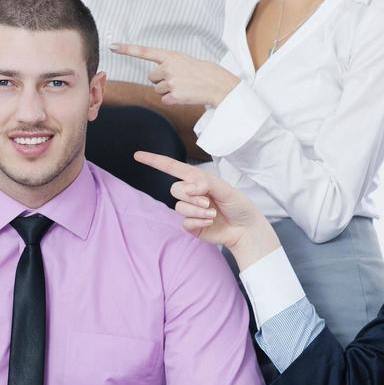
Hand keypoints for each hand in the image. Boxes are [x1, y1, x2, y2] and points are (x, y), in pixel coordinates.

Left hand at [110, 42, 238, 107]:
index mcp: (170, 56)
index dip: (127, 49)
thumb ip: (167, 64)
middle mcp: (168, 67)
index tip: (113, 46)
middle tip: (178, 78)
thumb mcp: (183, 61)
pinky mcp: (174, 95)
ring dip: (168, 90)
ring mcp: (171, 82)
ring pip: (157, 89)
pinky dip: (173, 99)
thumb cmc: (200, 71)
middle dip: (161, 79)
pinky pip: (164, 99)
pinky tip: (184, 94)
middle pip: (151, 77)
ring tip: (183, 86)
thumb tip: (153, 76)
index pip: (144, 51)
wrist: (216, 84)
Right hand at [132, 151, 279, 267]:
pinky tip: (210, 222)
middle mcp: (191, 193)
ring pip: (179, 207)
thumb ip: (206, 183)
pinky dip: (197, 221)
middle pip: (175, 189)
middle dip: (191, 196)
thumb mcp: (226, 189)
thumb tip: (189, 186)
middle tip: (209, 202)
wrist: (246, 229)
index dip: (154, 161)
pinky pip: (184, 222)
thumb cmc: (239, 206)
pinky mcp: (191, 225)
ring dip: (196, 210)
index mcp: (198, 180)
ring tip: (212, 213)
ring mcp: (190, 209)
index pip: (172, 168)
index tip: (138, 155)